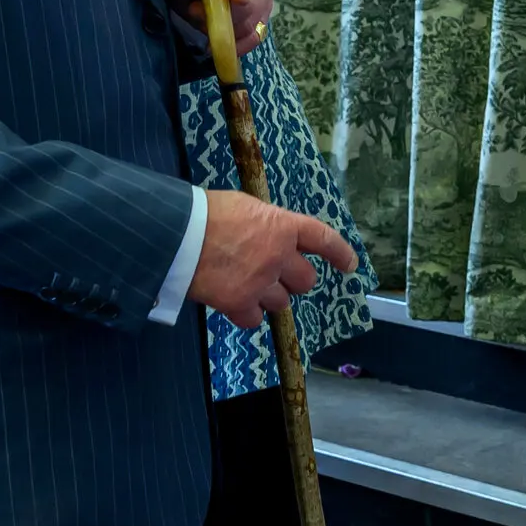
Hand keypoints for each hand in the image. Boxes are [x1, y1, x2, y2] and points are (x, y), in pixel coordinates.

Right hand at [189, 188, 357, 329]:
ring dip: (268, 296)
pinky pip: (255, 319)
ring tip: (244, 282)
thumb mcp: (243, 206)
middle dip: (293, 279)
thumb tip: (270, 234)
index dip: (340, 253)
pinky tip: (232, 300)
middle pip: (306, 280)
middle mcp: (279, 256)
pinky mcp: (240, 304)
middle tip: (274, 274)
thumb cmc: (206, 212)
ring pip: (281, 302)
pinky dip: (246, 313)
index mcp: (283, 226)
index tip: (349, 265)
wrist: (176, 235)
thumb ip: (265, 223)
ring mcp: (261, 283)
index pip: (323, 239)